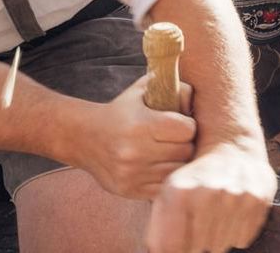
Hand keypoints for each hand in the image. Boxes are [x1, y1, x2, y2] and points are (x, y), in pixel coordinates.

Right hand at [73, 76, 198, 198]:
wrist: (84, 137)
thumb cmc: (121, 112)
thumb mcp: (142, 91)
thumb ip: (174, 88)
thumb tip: (195, 102)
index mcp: (141, 125)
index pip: (187, 130)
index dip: (188, 125)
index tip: (180, 124)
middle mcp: (135, 151)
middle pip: (185, 152)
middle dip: (184, 144)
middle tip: (175, 140)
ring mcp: (132, 174)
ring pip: (177, 171)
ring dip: (177, 162)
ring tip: (166, 153)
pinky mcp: (129, 190)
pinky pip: (163, 188)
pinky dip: (164, 178)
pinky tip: (157, 167)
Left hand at [145, 141, 276, 252]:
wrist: (233, 149)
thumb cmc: (196, 178)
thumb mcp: (168, 194)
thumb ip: (160, 227)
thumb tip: (159, 252)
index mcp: (179, 192)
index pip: (171, 248)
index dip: (173, 249)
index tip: (177, 243)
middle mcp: (208, 193)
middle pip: (196, 249)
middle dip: (195, 243)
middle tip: (198, 225)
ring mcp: (235, 196)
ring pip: (220, 246)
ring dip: (216, 238)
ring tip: (216, 217)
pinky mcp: (257, 200)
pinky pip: (242, 239)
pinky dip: (236, 233)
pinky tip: (233, 214)